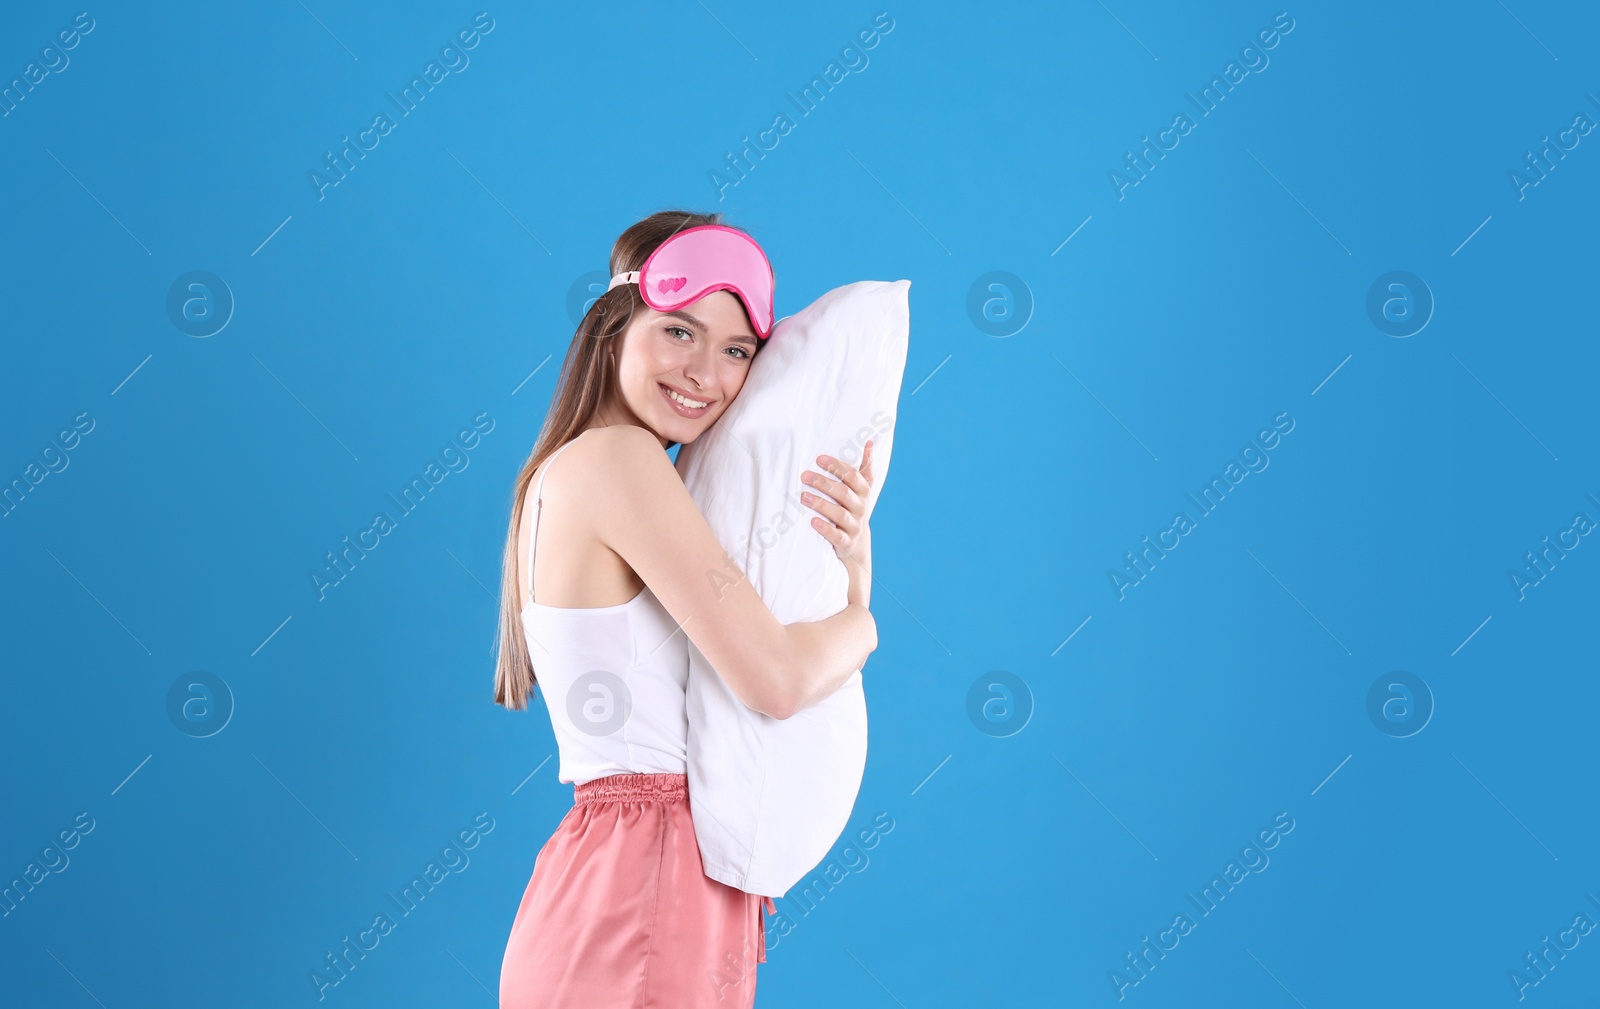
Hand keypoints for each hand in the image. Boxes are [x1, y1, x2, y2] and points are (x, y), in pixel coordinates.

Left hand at [801, 441, 874, 605]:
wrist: (857, 544)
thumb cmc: (853, 509)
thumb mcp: (861, 489)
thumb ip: (864, 467)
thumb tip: (870, 441)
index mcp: (863, 492)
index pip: (852, 476)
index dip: (837, 466)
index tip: (819, 458)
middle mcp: (861, 507)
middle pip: (844, 493)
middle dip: (823, 483)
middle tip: (804, 475)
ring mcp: (854, 526)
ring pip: (840, 514)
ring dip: (821, 504)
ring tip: (803, 497)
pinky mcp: (847, 542)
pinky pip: (837, 536)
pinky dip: (825, 529)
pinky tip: (813, 521)